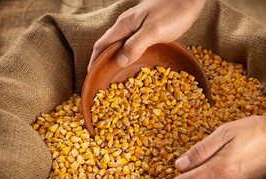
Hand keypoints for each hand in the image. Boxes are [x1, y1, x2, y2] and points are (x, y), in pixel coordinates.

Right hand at [87, 0, 206, 70]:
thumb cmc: (174, 12)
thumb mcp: (154, 31)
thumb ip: (136, 45)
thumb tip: (119, 61)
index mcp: (124, 25)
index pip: (101, 44)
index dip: (94, 60)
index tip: (91, 76)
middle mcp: (127, 25)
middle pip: (108, 45)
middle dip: (102, 61)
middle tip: (102, 80)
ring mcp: (137, 26)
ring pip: (120, 45)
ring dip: (115, 59)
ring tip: (115, 75)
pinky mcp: (147, 28)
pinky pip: (131, 44)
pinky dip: (128, 55)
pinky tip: (133, 63)